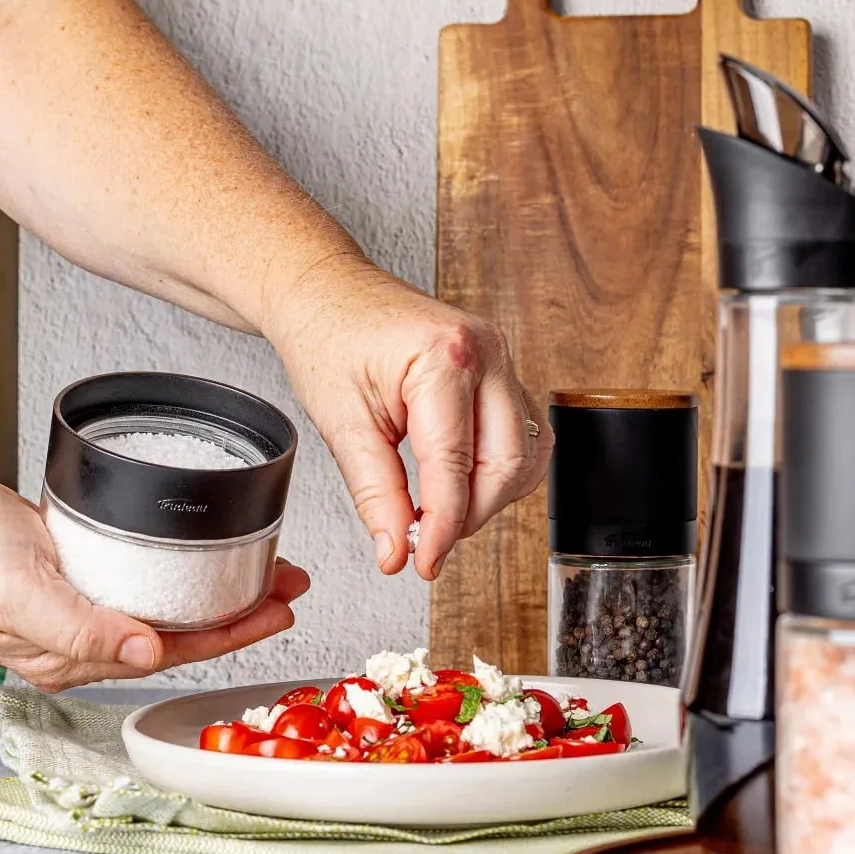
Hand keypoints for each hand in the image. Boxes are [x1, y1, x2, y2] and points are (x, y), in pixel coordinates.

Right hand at [0, 474, 309, 691]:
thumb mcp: (19, 590)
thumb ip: (80, 629)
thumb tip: (149, 652)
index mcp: (72, 653)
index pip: (173, 650)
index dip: (231, 634)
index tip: (278, 612)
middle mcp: (83, 637)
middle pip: (182, 630)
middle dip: (243, 611)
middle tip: (290, 585)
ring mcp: (82, 605)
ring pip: (171, 605)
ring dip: (221, 588)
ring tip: (268, 568)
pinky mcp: (80, 573)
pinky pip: (149, 579)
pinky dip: (188, 570)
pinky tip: (209, 558)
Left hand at [267, 254, 553, 580]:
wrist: (327, 290)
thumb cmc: (328, 337)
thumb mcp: (341, 423)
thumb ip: (375, 492)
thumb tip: (396, 549)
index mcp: (444, 358)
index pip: (455, 466)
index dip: (441, 528)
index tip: (421, 563)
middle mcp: (486, 352)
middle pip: (507, 464)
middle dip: (471, 516)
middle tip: (427, 543)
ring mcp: (501, 357)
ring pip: (527, 453)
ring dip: (492, 496)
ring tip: (444, 513)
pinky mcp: (501, 368)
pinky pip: (523, 432)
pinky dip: (500, 468)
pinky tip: (464, 482)